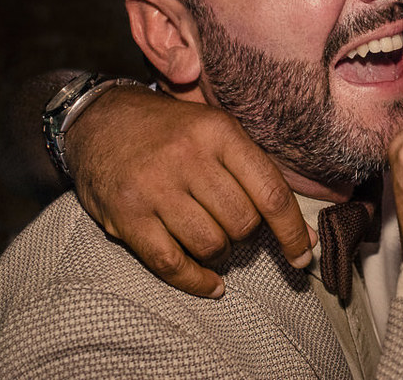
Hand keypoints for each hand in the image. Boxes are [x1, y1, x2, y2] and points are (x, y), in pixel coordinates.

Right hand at [66, 84, 312, 297]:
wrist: (98, 119)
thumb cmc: (169, 130)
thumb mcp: (215, 129)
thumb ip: (257, 174)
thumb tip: (304, 238)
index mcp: (218, 132)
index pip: (270, 192)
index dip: (292, 230)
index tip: (303, 254)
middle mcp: (187, 157)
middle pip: (242, 222)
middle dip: (245, 234)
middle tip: (232, 224)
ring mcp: (155, 188)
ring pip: (211, 245)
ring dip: (219, 253)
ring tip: (210, 237)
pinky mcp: (127, 216)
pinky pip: (172, 264)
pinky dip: (196, 281)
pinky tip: (210, 284)